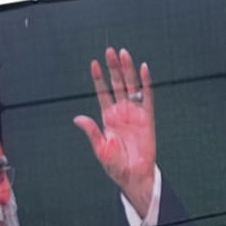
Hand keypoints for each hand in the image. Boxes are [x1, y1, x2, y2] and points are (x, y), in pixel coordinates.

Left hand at [72, 46, 155, 211]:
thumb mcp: (100, 148)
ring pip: (131, 86)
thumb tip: (77, 118)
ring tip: (124, 53)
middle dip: (113, 68)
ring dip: (127, 70)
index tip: (93, 63)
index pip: (102, 92)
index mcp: (107, 117)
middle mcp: (120, 111)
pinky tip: (143, 69)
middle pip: (116, 84)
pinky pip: (147, 96)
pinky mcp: (148, 118)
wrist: (134, 175)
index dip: (98, 78)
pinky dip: (146, 82)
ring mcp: (134, 113)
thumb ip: (91, 132)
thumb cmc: (115, 164)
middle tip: (110, 50)